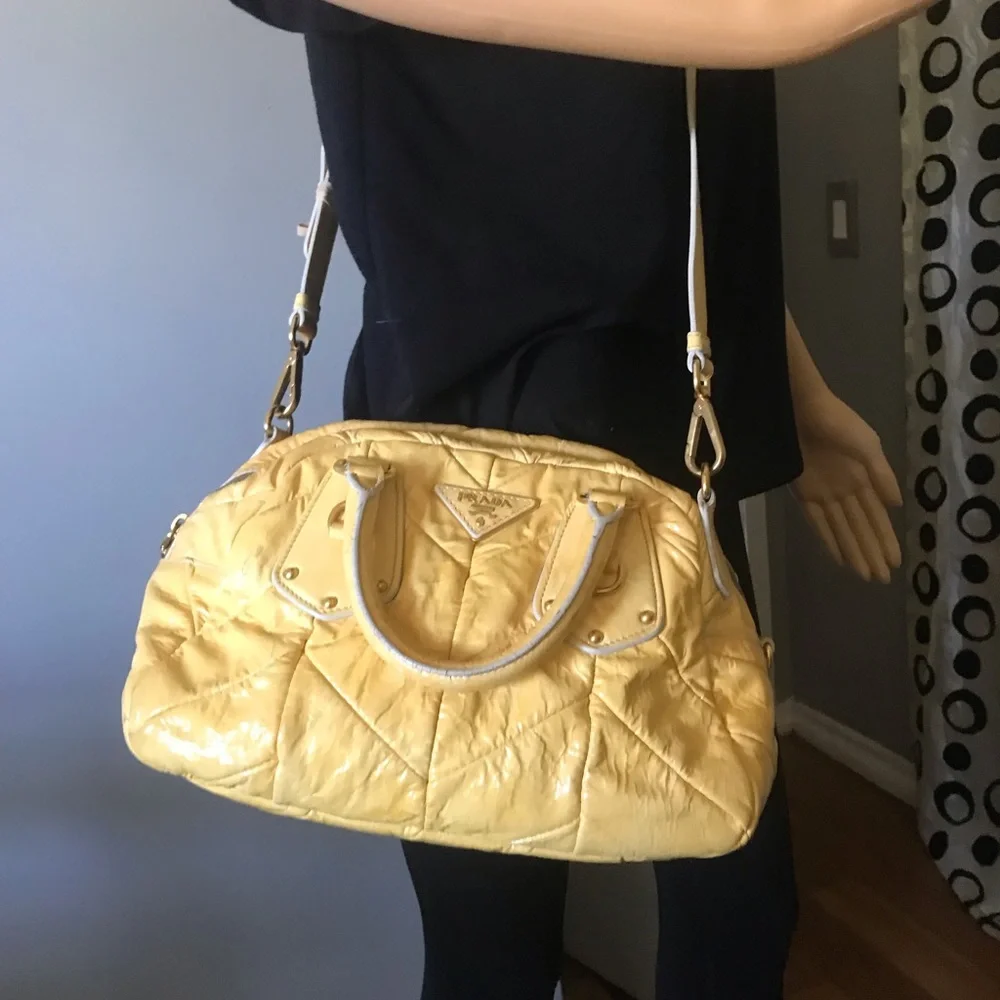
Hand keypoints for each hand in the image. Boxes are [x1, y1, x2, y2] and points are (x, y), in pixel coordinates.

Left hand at [790, 388, 902, 583]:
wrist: (802, 409)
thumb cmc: (839, 423)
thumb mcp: (868, 446)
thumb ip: (882, 475)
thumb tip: (897, 506)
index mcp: (864, 478)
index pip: (877, 516)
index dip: (886, 539)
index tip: (896, 562)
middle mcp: (845, 490)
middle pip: (860, 528)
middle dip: (871, 553)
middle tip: (882, 580)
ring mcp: (824, 492)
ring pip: (842, 529)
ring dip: (853, 551)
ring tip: (865, 575)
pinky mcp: (803, 492)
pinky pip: (817, 522)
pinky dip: (828, 539)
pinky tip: (838, 557)